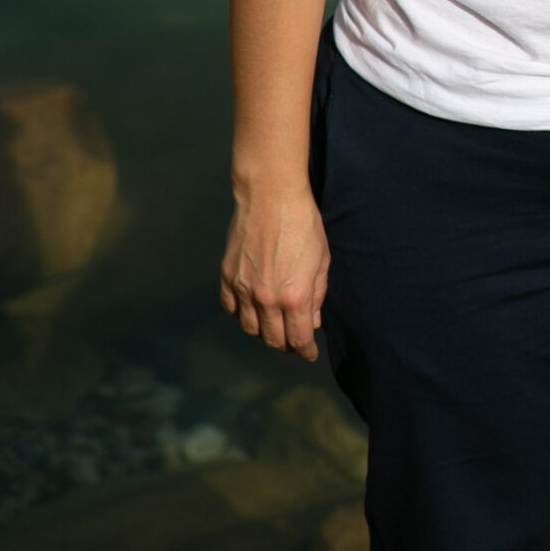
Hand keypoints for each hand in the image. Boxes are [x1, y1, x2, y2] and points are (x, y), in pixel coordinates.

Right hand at [220, 184, 329, 360]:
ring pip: (250, 328)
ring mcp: (243, 289)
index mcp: (294, 296)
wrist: (271, 196)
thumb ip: (317, 295)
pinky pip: (231, 309)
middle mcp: (266, 298)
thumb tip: (311, 322)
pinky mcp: (227, 276)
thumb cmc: (304, 224)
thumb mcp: (322, 260)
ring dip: (264, 333)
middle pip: (273, 338)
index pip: (298, 338)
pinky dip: (241, 316)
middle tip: (294, 341)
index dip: (306, 351)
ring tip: (274, 327)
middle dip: (287, 344)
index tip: (310, 354)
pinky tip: (251, 312)